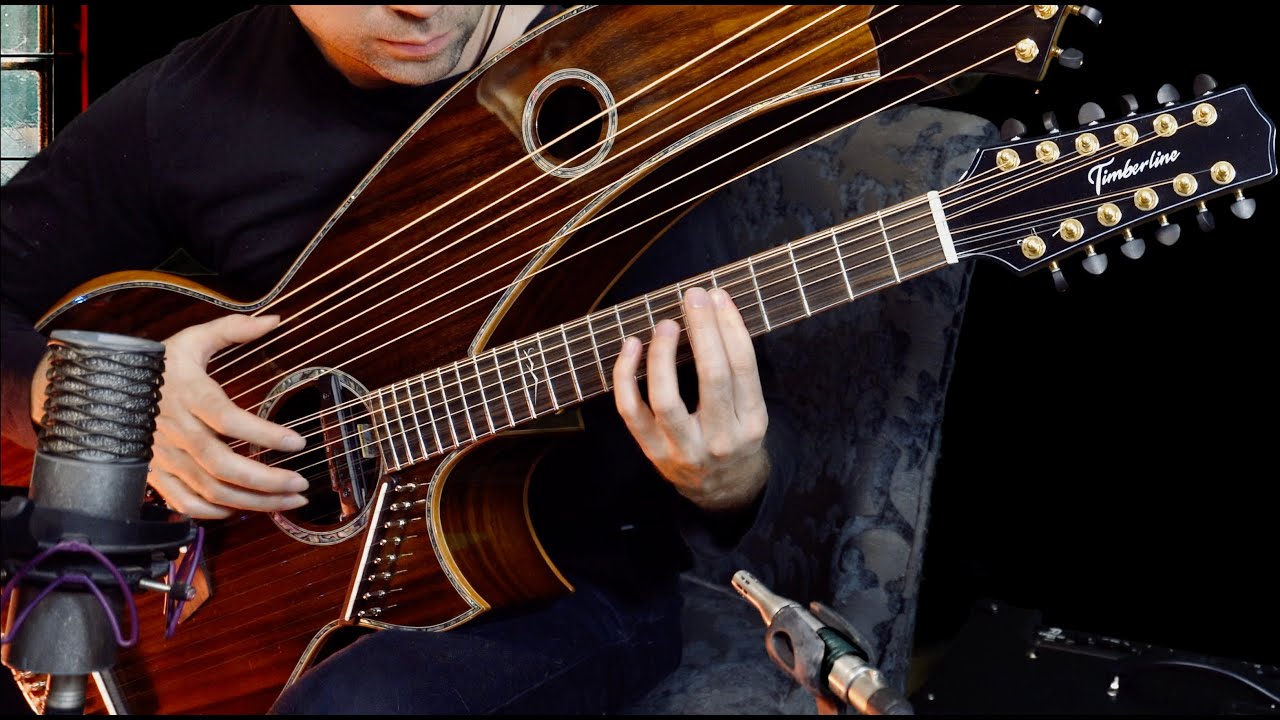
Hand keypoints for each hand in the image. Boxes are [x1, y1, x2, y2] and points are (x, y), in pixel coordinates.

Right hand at [147, 314, 308, 518]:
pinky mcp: (154, 474)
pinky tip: (242, 508)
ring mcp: (162, 456)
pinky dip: (215, 513)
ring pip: (210, 489)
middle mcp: (175, 429)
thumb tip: (275, 319)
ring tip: (289, 499)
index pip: (228, 418)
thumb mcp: (191, 338)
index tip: (298, 442)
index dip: (264, 433)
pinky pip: (185, 503)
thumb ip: (234, 329)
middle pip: (222, 465)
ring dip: (254, 501)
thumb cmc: (153, 363)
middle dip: (267, 480)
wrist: (98, 387)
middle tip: (301, 482)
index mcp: (187, 394)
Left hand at [613, 286, 768, 512]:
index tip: (718, 296)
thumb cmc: (735, 437)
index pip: (743, 367)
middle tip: (694, 297)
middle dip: (703, 330)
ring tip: (665, 323)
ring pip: (667, 398)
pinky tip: (631, 346)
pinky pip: (632, 412)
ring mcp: (684, 449)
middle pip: (712, 377)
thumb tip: (713, 311)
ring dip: (663, 354)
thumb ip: (737, 371)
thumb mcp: (752, 411)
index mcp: (753, 423)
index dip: (730, 327)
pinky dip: (625, 377)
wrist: (722, 490)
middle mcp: (721, 440)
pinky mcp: (654, 453)